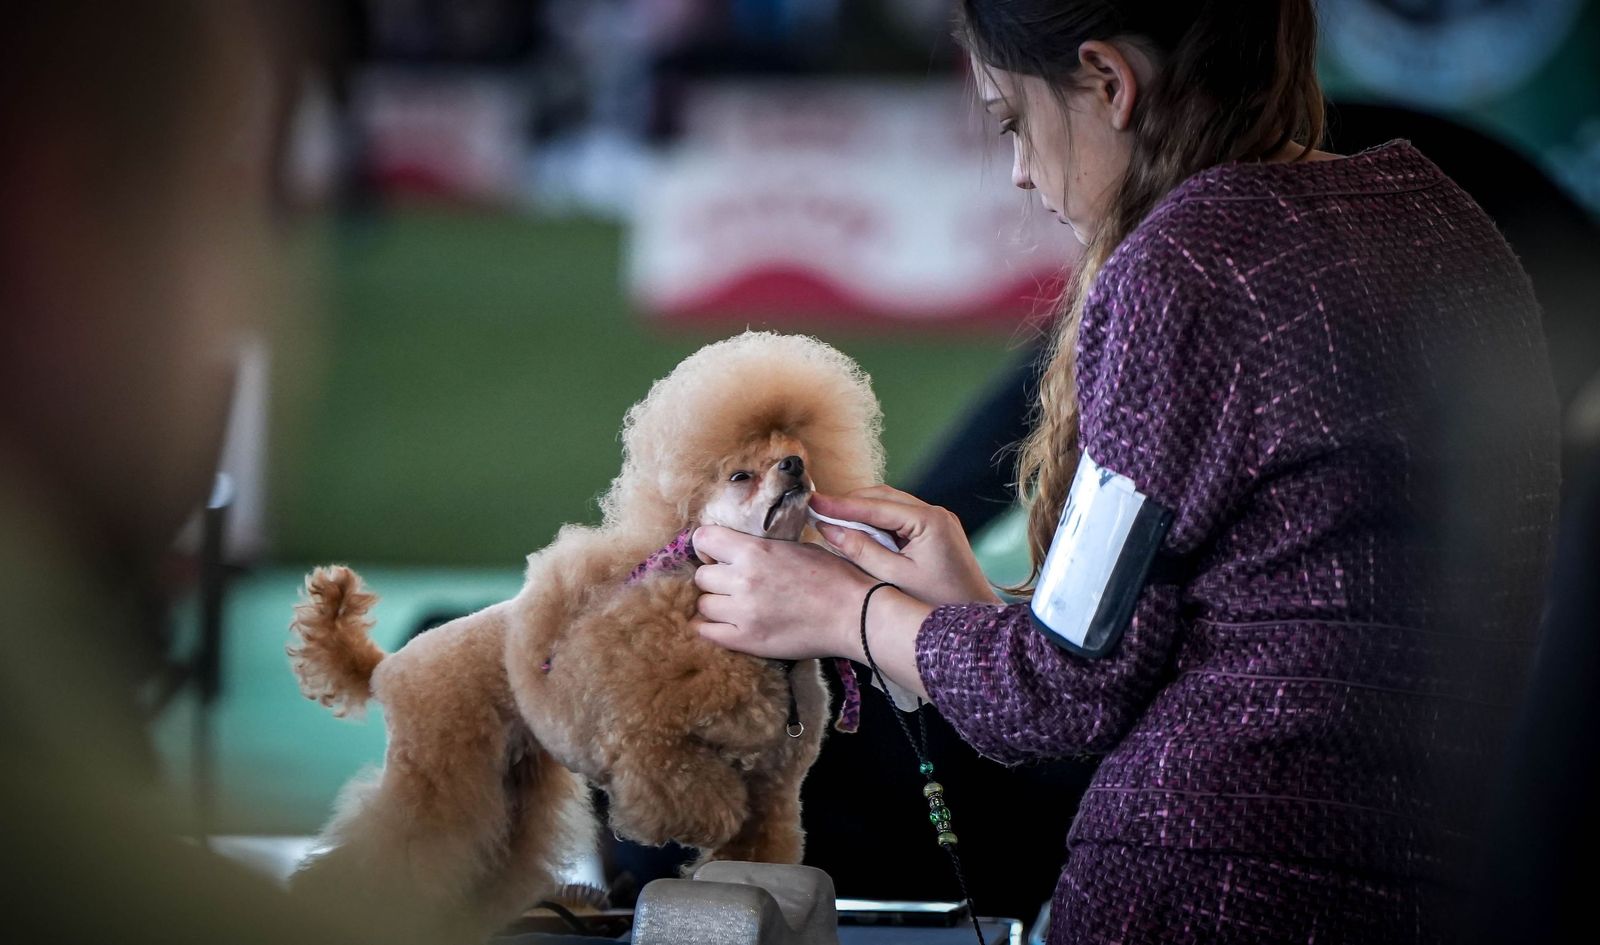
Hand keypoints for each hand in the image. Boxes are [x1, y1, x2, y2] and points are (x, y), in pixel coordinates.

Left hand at [689, 525, 877, 659]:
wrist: (855, 614)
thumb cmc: (833, 577)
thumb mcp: (797, 547)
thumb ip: (762, 548)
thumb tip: (739, 548)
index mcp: (755, 552)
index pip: (703, 539)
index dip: (707, 545)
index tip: (717, 553)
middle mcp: (743, 580)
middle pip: (701, 576)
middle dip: (715, 577)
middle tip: (732, 583)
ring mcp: (743, 613)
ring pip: (703, 605)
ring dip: (716, 603)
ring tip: (735, 605)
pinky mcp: (746, 641)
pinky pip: (707, 633)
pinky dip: (711, 627)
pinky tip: (725, 624)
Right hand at [808, 486, 1001, 605]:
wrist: (972, 624)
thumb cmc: (938, 604)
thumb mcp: (894, 578)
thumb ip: (861, 551)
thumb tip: (830, 530)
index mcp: (929, 521)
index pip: (875, 506)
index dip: (840, 505)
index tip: (813, 502)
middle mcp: (935, 513)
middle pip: (882, 498)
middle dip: (850, 504)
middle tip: (818, 512)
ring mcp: (937, 520)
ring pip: (890, 505)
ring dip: (862, 512)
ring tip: (833, 522)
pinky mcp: (935, 531)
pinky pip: (899, 518)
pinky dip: (877, 523)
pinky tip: (859, 533)